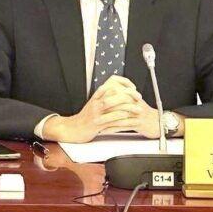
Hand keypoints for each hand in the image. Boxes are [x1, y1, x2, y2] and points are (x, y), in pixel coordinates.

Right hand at [41, 76, 157, 142]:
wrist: (74, 128)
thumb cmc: (86, 117)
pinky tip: (132, 122)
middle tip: (138, 97)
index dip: (123, 83)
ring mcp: (97, 114)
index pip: (110, 83)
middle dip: (129, 95)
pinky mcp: (98, 125)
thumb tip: (118, 91)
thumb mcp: (94, 103)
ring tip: (139, 110)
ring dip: (129, 109)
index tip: (133, 87)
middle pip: (114, 94)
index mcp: (96, 96)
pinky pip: (114, 122)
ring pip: (114, 108)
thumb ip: (104, 96)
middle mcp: (96, 103)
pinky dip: (125, 122)